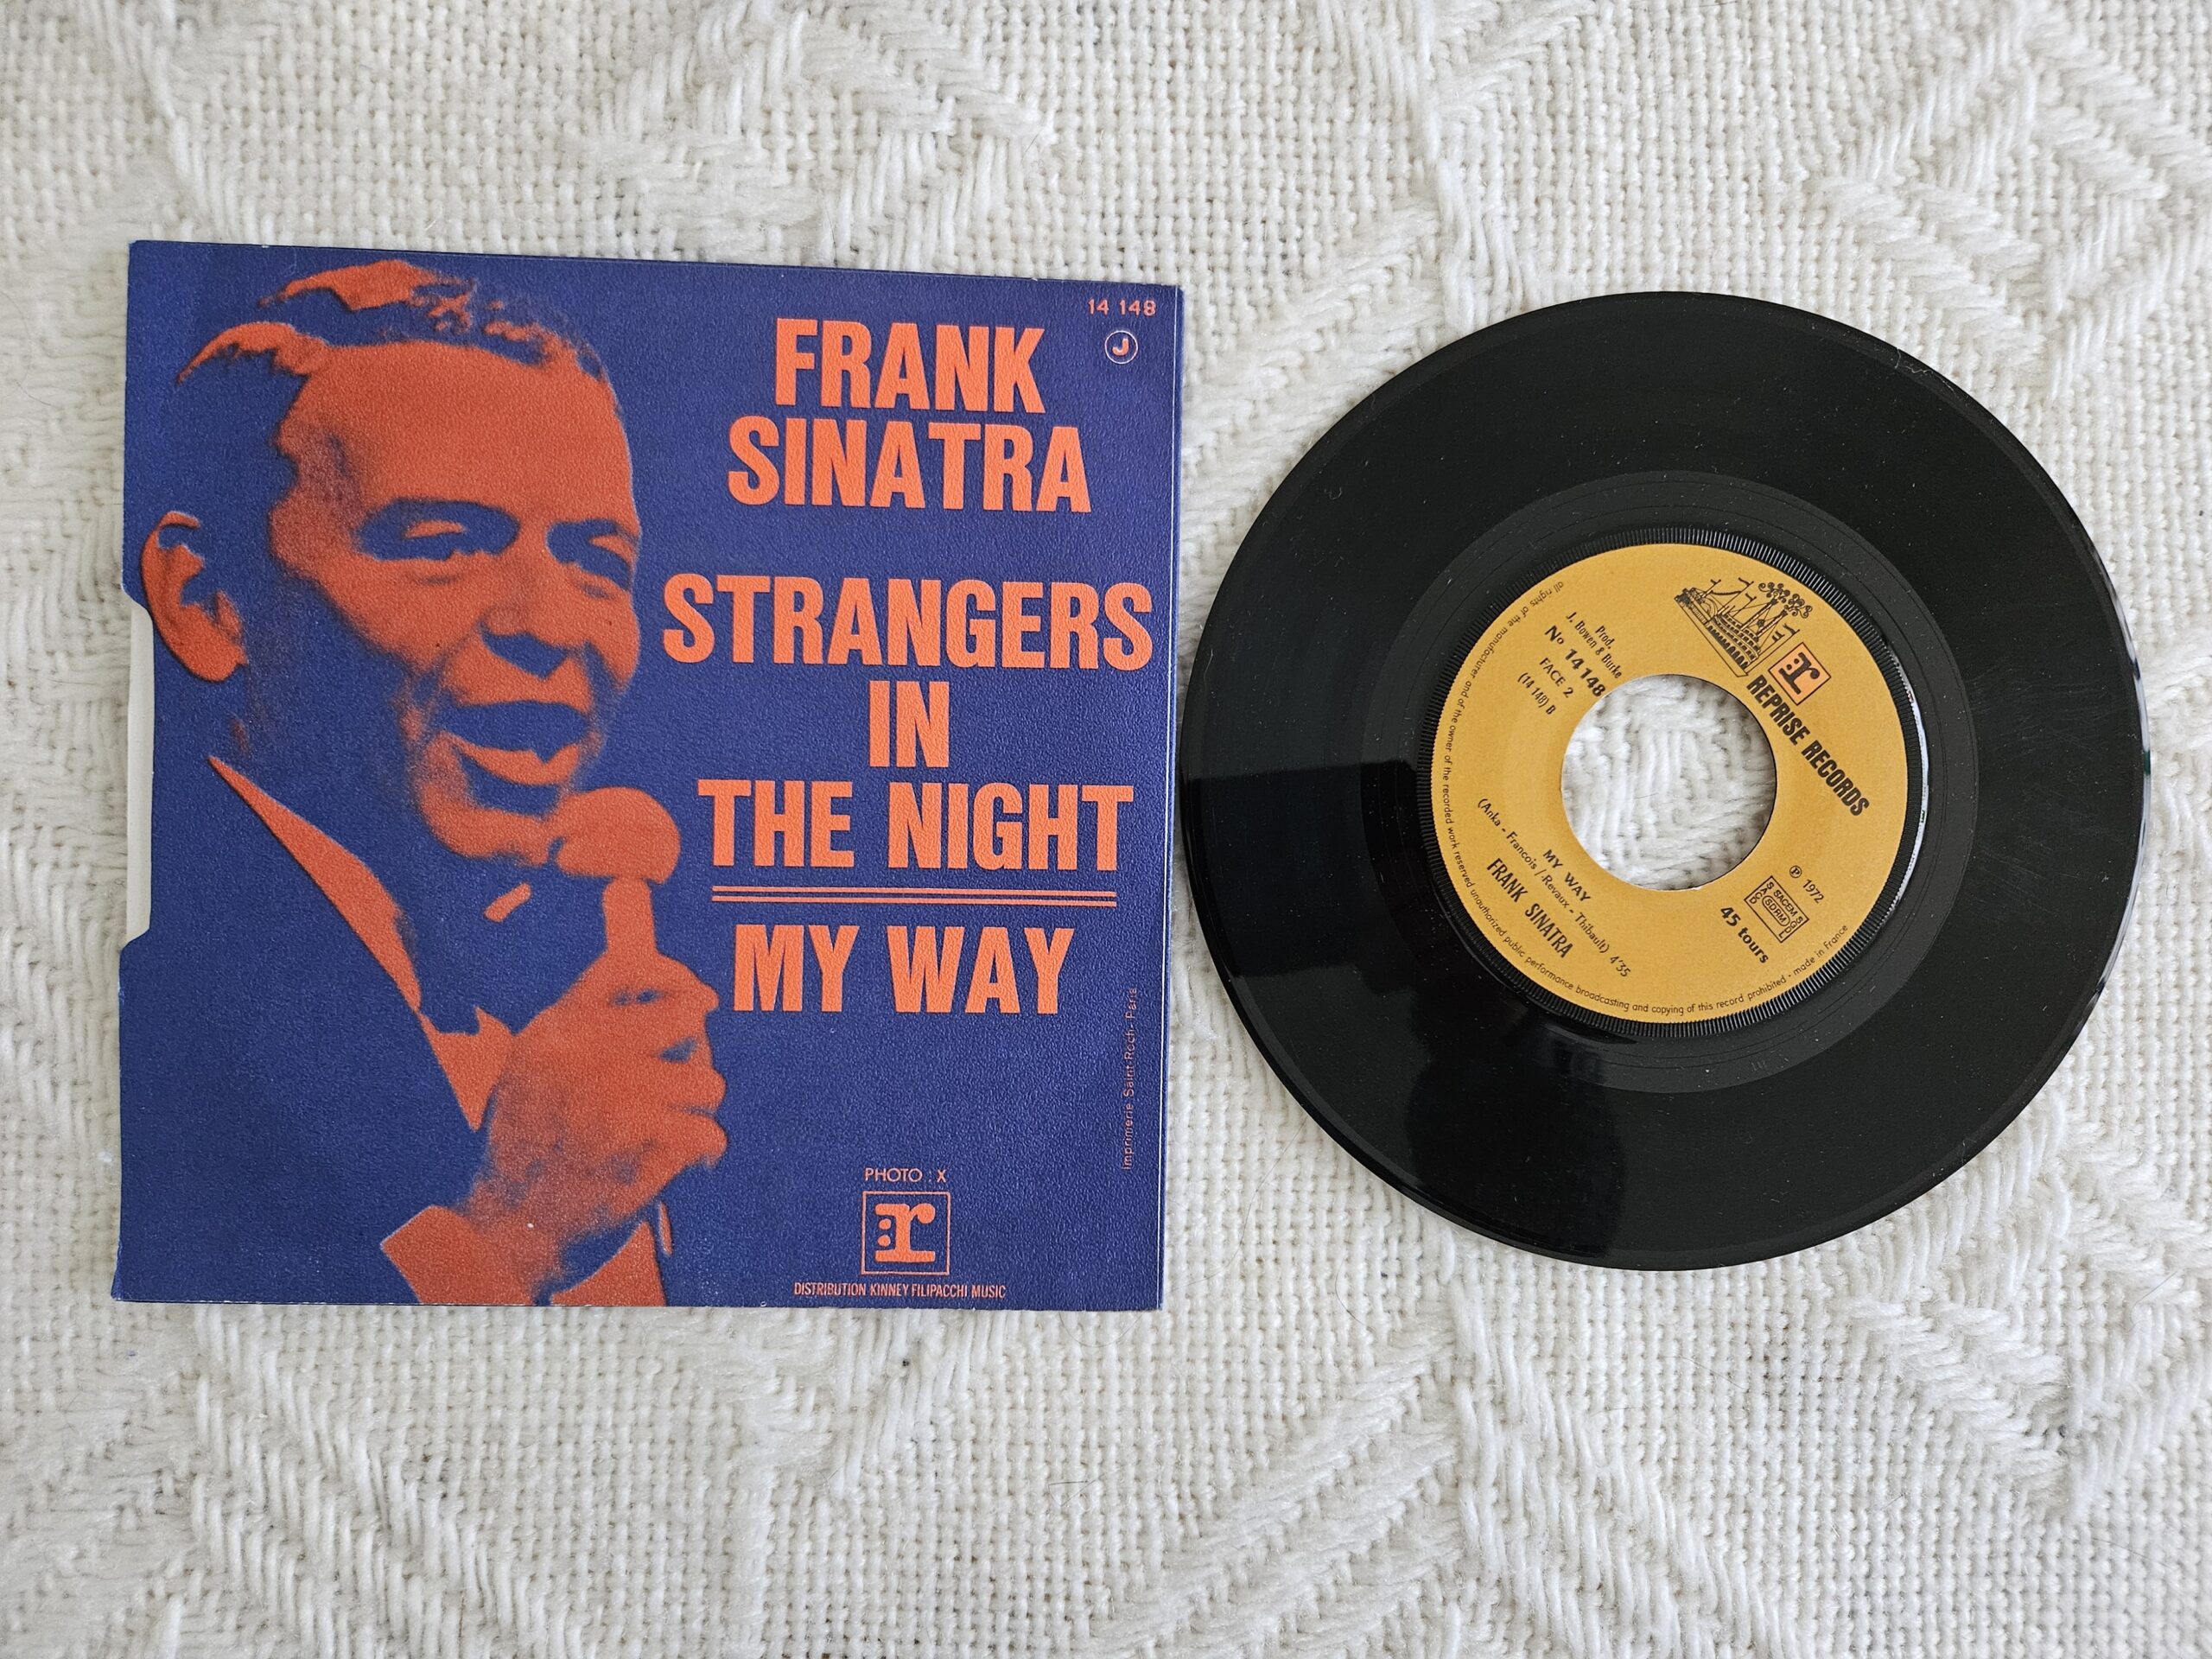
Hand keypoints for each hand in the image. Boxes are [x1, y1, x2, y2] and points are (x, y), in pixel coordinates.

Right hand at [456, 942, 724, 1298]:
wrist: (503, 1235)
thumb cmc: (525, 1156)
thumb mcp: (531, 1074)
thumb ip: (584, 1033)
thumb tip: (682, 1001)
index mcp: (556, 1030)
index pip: (626, 967)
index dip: (674, 976)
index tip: (701, 999)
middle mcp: (585, 1052)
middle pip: (687, 1015)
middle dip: (698, 1051)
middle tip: (687, 1084)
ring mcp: (614, 1095)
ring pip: (706, 1081)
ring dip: (699, 1112)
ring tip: (670, 1136)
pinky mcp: (641, 1145)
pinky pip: (708, 1133)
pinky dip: (705, 1153)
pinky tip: (690, 1166)